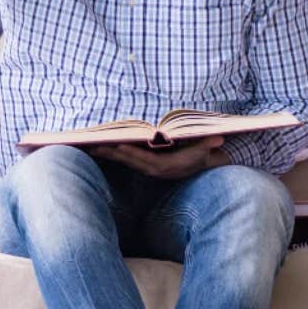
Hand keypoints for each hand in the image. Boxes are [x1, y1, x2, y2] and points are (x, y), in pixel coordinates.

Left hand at [89, 136, 226, 178]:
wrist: (201, 169)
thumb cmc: (201, 157)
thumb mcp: (206, 152)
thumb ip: (208, 145)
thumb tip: (218, 139)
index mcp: (165, 166)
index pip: (146, 160)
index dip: (132, 153)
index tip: (118, 146)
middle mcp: (153, 169)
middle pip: (130, 161)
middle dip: (112, 153)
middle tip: (95, 145)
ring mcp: (147, 168)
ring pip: (124, 162)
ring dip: (108, 155)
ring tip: (90, 146)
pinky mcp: (143, 165)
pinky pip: (125, 160)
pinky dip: (112, 155)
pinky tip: (99, 149)